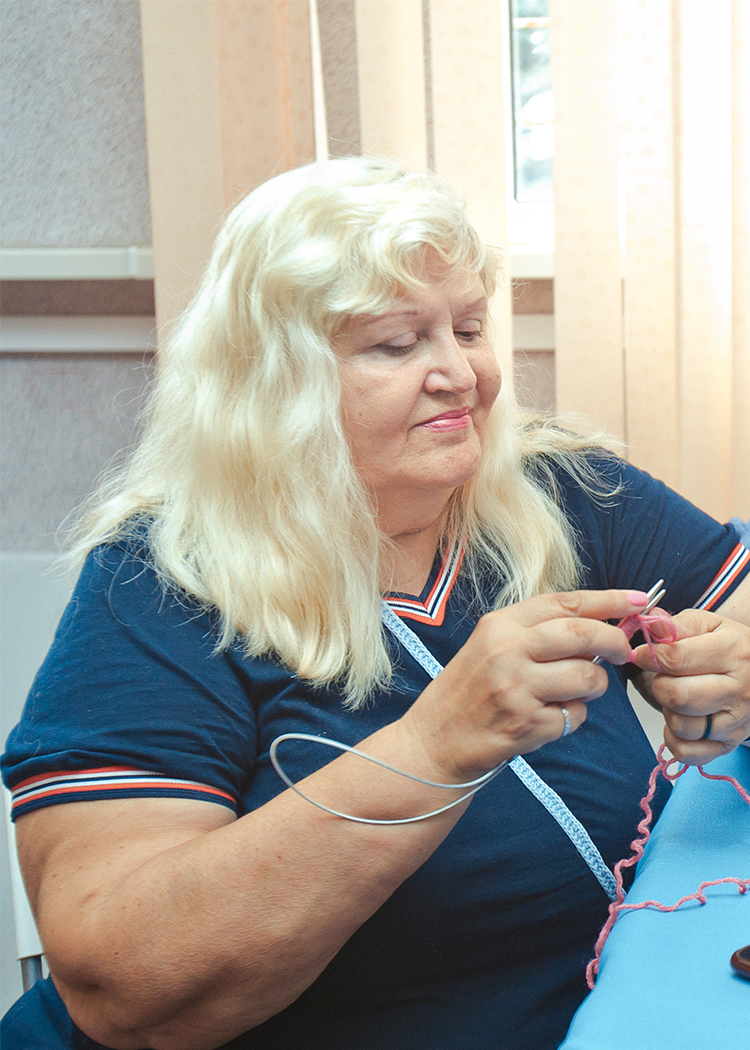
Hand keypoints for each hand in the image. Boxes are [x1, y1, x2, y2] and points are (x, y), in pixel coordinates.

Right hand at [401, 589, 642, 781]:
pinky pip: (575, 715)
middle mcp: (506, 650)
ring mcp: (515, 687)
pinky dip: (572, 717)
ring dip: (594, 687)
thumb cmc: (468, 691)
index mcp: (500, 624)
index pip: (566, 602)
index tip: (640, 600)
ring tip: (574, 692)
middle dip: (615, 641)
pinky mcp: (525, 723)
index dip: (609, 599)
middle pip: (583, 634)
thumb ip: (536, 631)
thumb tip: (598, 623)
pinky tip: (548, 718)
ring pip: (587, 677)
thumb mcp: (491, 645)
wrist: (433, 740)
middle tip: (625, 651)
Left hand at [630, 608, 749, 763]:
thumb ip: (678, 625)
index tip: (644, 654)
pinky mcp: (728, 744)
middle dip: (659, 684)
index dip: (649, 656)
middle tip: (665, 677)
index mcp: (733, 651)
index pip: (674, 658)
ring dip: (668, 711)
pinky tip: (682, 720)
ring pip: (681, 725)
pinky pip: (687, 753)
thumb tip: (651, 626)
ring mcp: (736, 721)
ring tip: (679, 697)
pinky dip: (675, 740)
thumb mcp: (710, 625)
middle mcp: (739, 689)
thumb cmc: (732, 648)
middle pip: (676, 695)